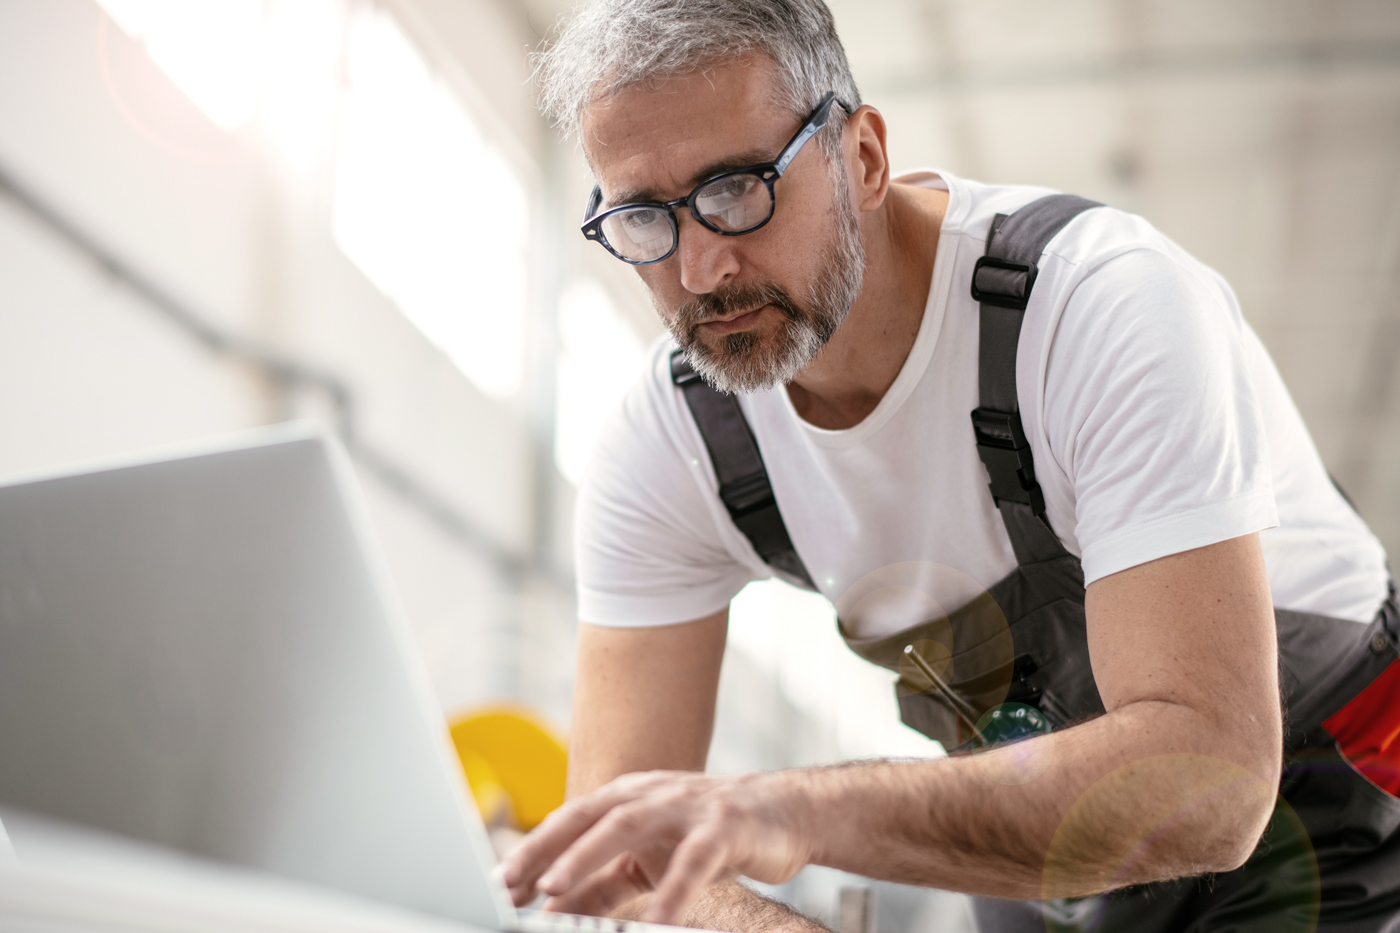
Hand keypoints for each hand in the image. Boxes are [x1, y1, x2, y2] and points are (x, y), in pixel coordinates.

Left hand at [495, 769, 815, 923]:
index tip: (497, 882)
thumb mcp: (649, 858)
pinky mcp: (725, 828)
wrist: (783, 812)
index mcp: (628, 797)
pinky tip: (654, 919)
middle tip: (511, 882)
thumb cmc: (706, 835)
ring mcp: (687, 806)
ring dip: (586, 855)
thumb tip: (549, 911)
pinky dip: (670, 890)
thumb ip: (602, 882)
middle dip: (544, 848)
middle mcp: (651, 793)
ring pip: (628, 825)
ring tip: (554, 888)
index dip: (532, 847)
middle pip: (588, 816)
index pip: (570, 819)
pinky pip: (693, 860)